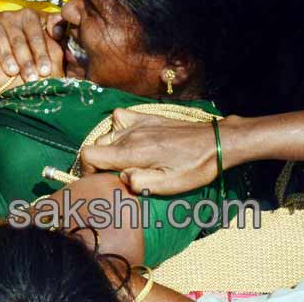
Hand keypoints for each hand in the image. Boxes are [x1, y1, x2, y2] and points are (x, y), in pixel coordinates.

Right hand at [0, 9, 64, 80]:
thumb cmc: (29, 38)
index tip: (45, 71)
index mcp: (30, 16)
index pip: (36, 36)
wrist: (4, 34)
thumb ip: (55, 30)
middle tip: (31, 78)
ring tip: (12, 72)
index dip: (41, 53)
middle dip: (25, 60)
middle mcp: (12, 16)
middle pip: (19, 40)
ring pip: (1, 38)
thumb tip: (59, 32)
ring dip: (7, 55)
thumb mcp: (44, 31)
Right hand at [81, 108, 217, 194]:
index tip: (101, 179)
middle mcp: (130, 135)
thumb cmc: (194, 168)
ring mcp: (137, 123)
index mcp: (133, 152)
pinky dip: (117, 129)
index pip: (89, 154)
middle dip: (100, 161)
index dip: (87, 169)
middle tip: (116, 174)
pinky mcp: (145, 117)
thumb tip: (120, 176)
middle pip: (96, 145)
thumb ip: (139, 183)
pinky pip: (119, 118)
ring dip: (109, 148)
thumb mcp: (170, 185)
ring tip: (125, 160)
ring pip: (107, 134)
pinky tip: (129, 139)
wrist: (215, 143)